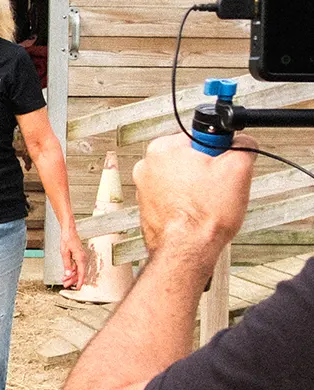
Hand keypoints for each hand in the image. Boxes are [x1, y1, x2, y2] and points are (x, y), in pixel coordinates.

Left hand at [59, 225, 86, 289]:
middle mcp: (83, 258)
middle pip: (79, 273)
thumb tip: (68, 274)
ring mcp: (81, 258)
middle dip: (72, 280)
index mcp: (81, 258)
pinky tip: (66, 274)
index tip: (78, 288)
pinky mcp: (79, 257)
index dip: (80, 282)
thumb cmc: (67, 239)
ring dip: (71, 276)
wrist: (69, 231)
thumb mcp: (64, 253)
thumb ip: (66, 264)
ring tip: (64, 280)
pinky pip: (76, 266)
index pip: (81, 273)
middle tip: (65, 285)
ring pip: (77, 270)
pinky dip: (71, 271)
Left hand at [132, 132, 256, 264]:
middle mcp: (147, 165)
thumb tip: (243, 143)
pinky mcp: (148, 207)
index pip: (201, 138)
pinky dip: (186, 203)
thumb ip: (243, 147)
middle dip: (208, 171)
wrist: (186, 252)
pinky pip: (174, 197)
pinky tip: (195, 214)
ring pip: (183, 179)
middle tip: (216, 189)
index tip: (221, 167)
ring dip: (197, 189)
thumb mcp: (238, 170)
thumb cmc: (204, 215)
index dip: (219, 153)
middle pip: (191, 158)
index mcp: (163, 148)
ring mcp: (144, 188)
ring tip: (206, 204)